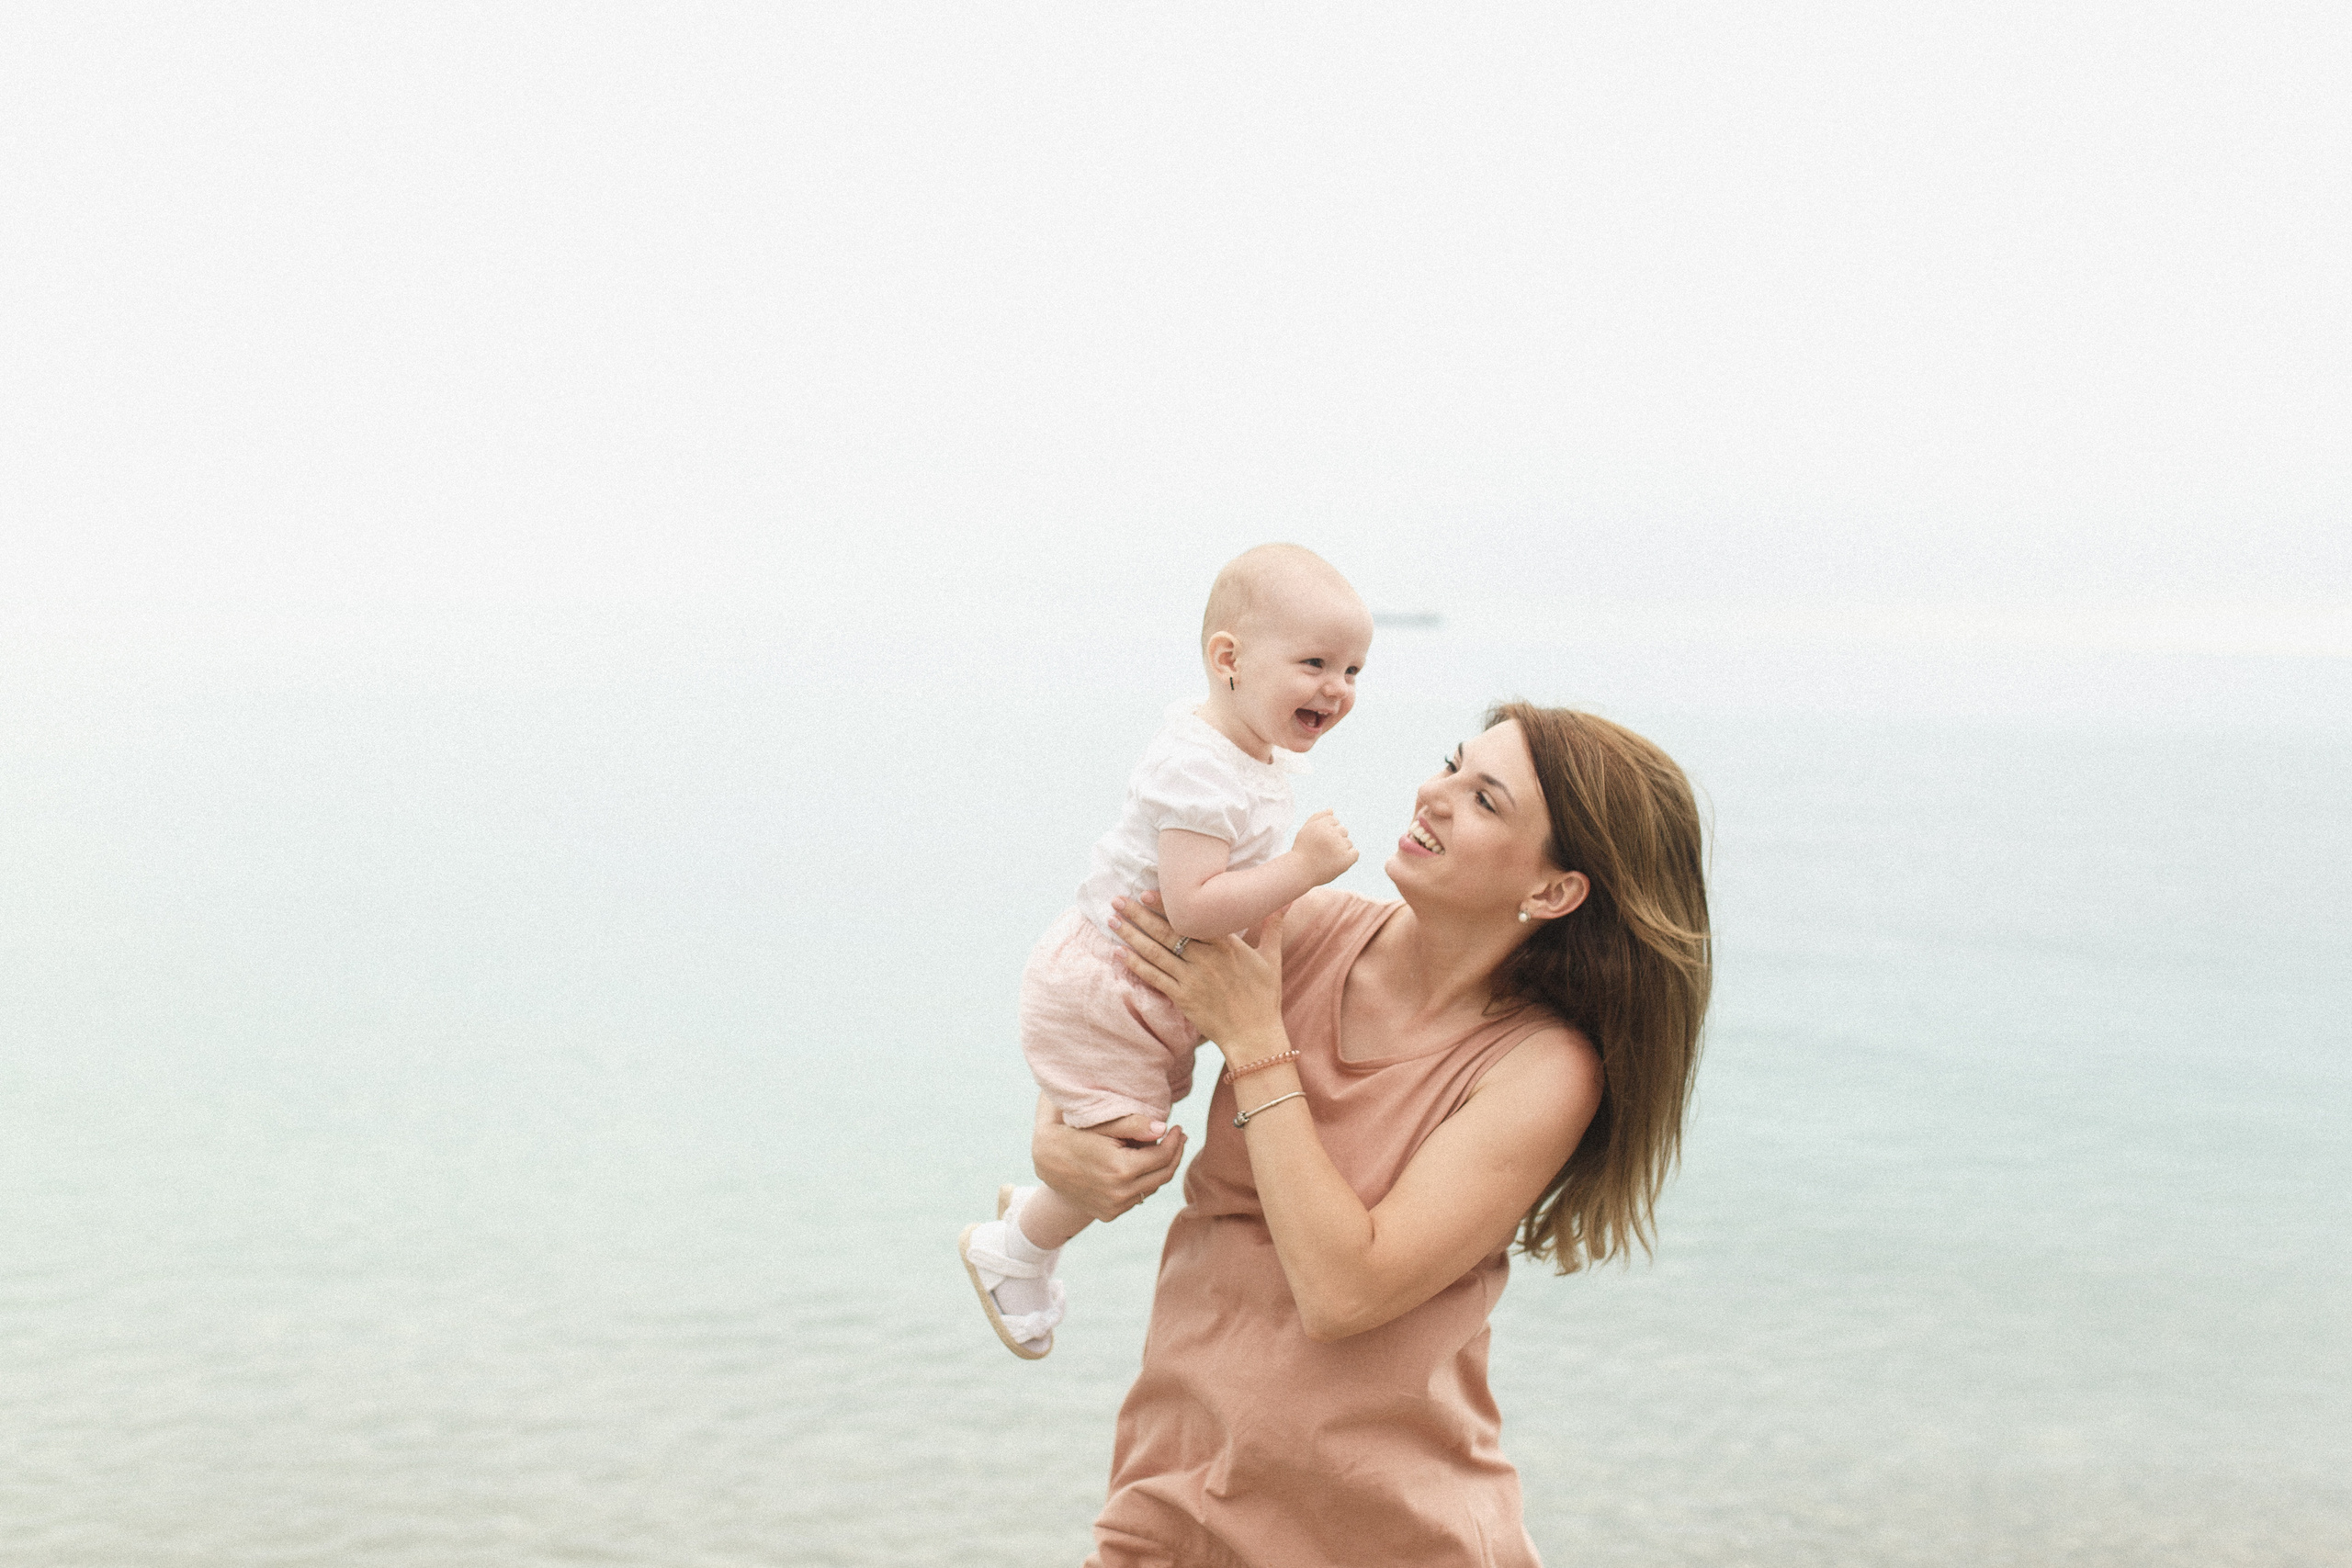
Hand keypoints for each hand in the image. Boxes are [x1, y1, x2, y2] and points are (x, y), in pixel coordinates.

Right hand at [1031, 1096, 1186, 1221]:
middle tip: (1179, 1137)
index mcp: (1120, 1169)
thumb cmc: (1072, 1134)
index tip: (1178, 1127)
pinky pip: (1137, 1197)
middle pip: (1163, 1175)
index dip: (1175, 1141)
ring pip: (1152, 1188)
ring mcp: (1114, 1207)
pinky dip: (1145, 1181)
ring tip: (1165, 1149)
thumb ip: (1132, 1125)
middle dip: (1175, 1154)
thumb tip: (1163, 1127)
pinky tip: (1145, 1165)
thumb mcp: (1100, 1125)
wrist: (1043, 1162)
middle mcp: (1120, 1193)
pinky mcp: (1109, 1214)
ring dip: (1161, 1169)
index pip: (1163, 1156)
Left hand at [1111, 890, 1289, 1062]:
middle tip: (1117, 900)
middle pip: (1168, 932)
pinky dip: (1136, 965)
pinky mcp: (1183, 999)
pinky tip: (1119, 953)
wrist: (1256, 1037)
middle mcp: (1206, 959)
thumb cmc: (1264, 997)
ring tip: (1112, 920)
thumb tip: (1286, 899)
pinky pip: (1155, 979)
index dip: (1167, 905)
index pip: (1192, 918)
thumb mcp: (1271, 958)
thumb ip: (1272, 926)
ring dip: (1132, 935)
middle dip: (1140, 915)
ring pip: (1156, 953)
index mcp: (1227, 945)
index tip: (1146, 891)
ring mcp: (1193, 979)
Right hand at [1291, 809, 1356, 884]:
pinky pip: (1355, 853)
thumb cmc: (1302, 850)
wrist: (1300, 872)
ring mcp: (1340, 846)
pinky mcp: (1346, 859)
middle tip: (1322, 850)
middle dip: (1335, 839)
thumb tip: (1332, 810)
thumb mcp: (1306, 830)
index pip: (1335, 821)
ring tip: (1327, 858)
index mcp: (1322, 824)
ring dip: (1341, 849)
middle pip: (1343, 830)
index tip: (1319, 840)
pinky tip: (1337, 862)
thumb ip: (1318, 817)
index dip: (1327, 831)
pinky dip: (1349, 857)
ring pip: (1348, 842)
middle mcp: (1332, 833)